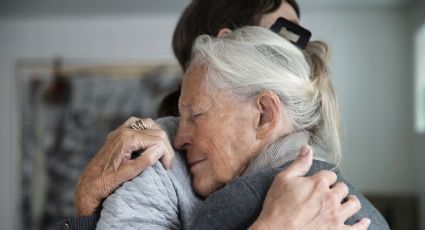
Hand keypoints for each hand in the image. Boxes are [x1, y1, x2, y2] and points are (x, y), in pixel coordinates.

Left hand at [74, 117, 174, 215]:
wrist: (88, 185)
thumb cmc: (106, 182)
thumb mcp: (129, 173)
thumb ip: (146, 160)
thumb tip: (160, 149)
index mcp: (127, 139)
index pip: (158, 139)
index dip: (167, 153)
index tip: (167, 167)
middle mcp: (124, 131)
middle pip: (156, 131)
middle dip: (165, 146)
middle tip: (166, 163)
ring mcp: (120, 131)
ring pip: (148, 123)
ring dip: (158, 136)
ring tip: (160, 153)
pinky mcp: (118, 134)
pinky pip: (138, 124)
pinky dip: (147, 131)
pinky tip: (149, 143)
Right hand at [250, 146, 370, 229]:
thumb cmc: (277, 206)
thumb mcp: (283, 179)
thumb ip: (299, 164)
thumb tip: (307, 148)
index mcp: (319, 183)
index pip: (330, 175)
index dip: (325, 178)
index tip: (319, 183)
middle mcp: (331, 198)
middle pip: (342, 188)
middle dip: (337, 189)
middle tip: (331, 193)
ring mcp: (336, 216)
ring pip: (353, 204)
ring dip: (351, 201)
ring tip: (348, 201)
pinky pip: (357, 228)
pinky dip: (362, 224)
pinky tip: (364, 221)